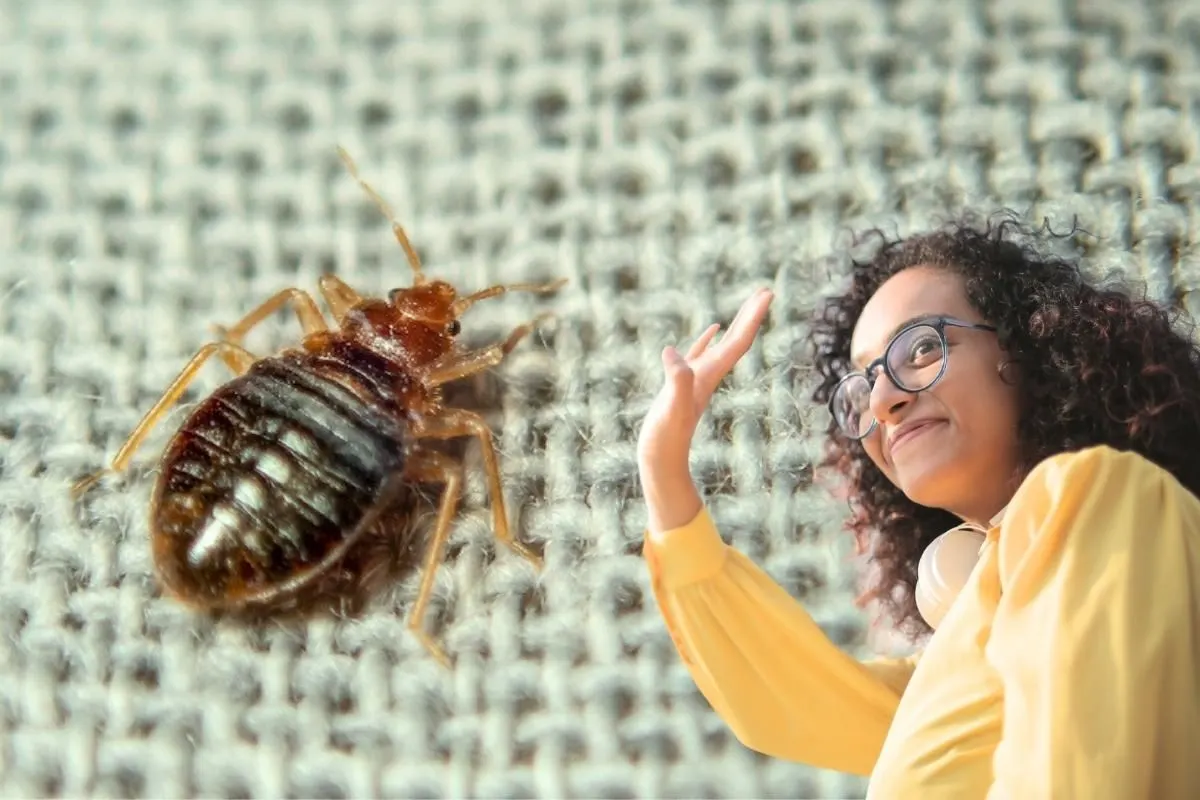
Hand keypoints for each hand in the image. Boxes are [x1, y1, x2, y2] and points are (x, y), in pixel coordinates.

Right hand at [636, 287, 773, 530]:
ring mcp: (696, 379)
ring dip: (736, 323)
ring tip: (748, 304)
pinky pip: (699, 354)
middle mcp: (709, 376)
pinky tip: (711, 329)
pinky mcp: (681, 384)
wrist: (661, 463)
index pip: (737, 342)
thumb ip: (676, 380)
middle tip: (766, 290)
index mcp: (709, 376)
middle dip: (751, 315)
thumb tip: (672, 352)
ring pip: (722, 344)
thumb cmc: (666, 438)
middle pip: (737, 340)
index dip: (752, 317)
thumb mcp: (670, 408)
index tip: (767, 293)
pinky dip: (707, 339)